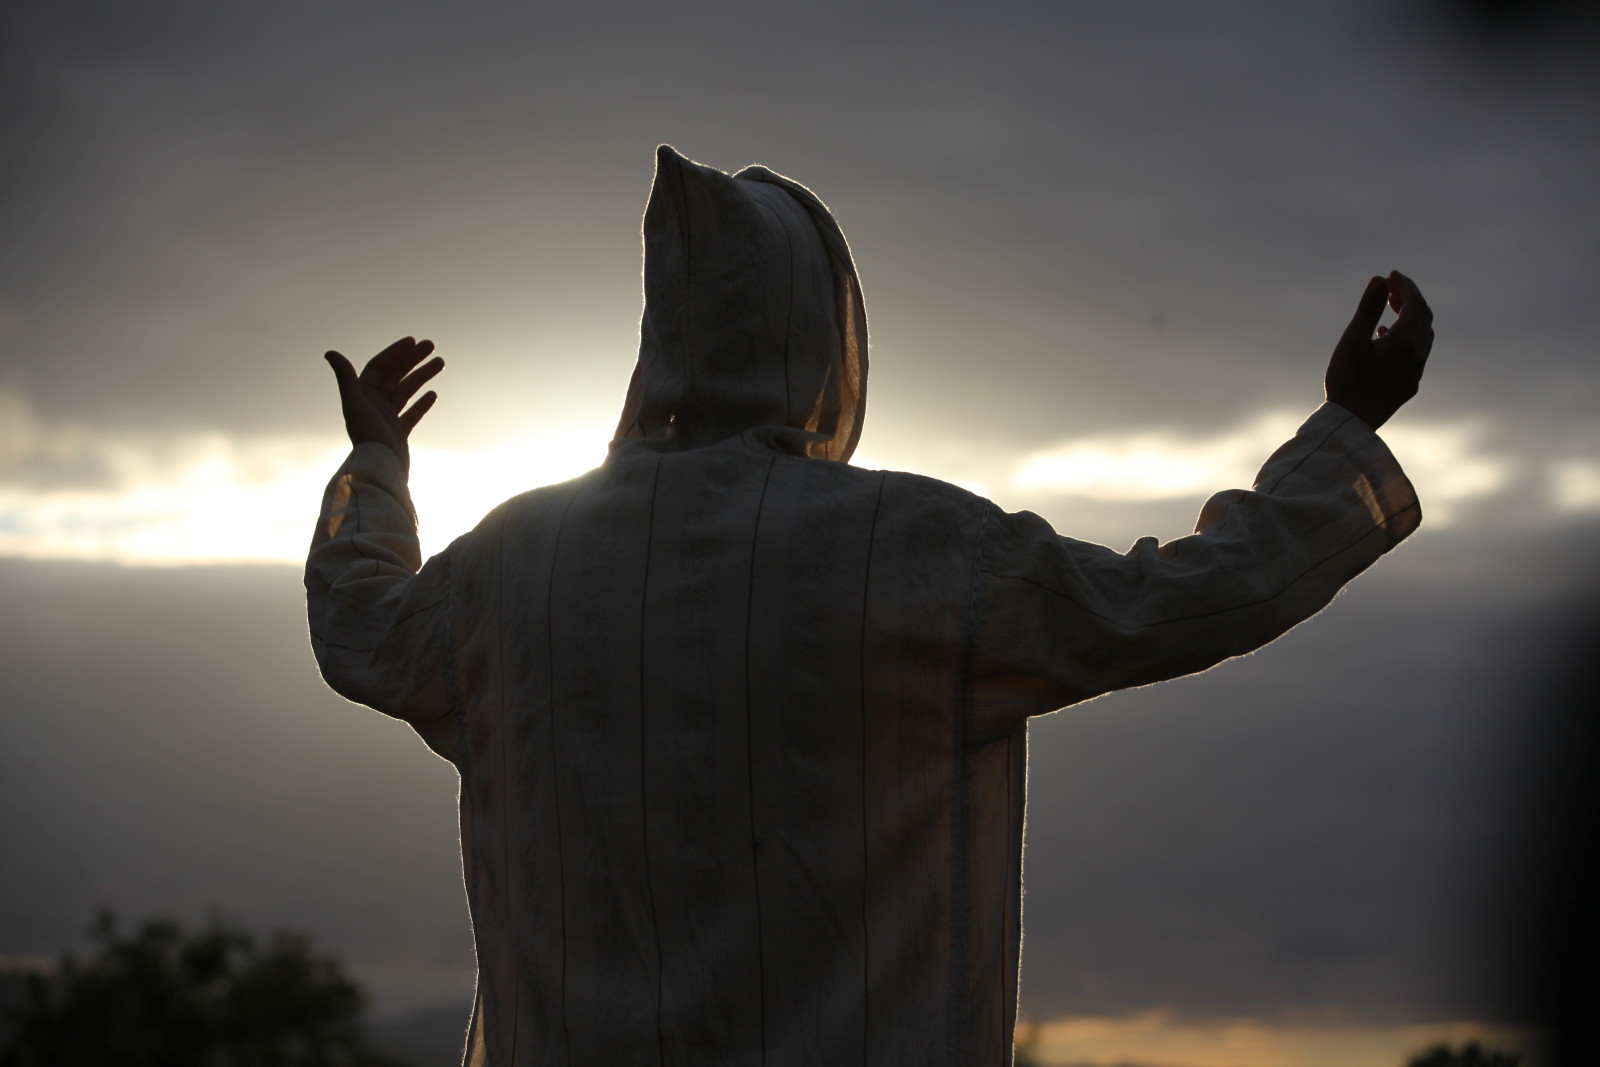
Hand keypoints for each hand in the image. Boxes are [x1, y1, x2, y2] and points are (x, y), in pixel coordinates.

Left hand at [324, 337, 443, 471]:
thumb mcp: (355, 404)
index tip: (413, 341)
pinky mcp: (398, 433)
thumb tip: (330, 352)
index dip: (395, 352)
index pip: (380, 366)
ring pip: (406, 391)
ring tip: (441, 362)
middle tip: (432, 346)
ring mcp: (387, 418)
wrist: (380, 470)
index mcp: (362, 395)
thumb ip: (345, 378)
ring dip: (422, 376)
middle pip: (395, 375)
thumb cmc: (367, 437)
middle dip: (413, 359)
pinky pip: (411, 414)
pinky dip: (422, 403)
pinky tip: (433, 394)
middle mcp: (373, 404)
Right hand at [1324, 270, 1433, 429]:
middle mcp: (1417, 355)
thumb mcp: (1352, 340)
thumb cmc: (1346, 380)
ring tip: (1389, 310)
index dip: (1405, 285)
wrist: (1350, 423)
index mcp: (1405, 341)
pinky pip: (1417, 353)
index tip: (1391, 275)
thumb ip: (1368, 309)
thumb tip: (1379, 280)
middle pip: (1423, 317)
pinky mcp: (1410, 384)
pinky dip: (1407, 337)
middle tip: (1390, 289)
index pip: (1415, 303)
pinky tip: (1386, 339)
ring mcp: (1416, 371)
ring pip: (1423, 335)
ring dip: (1410, 318)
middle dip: (1409, 299)